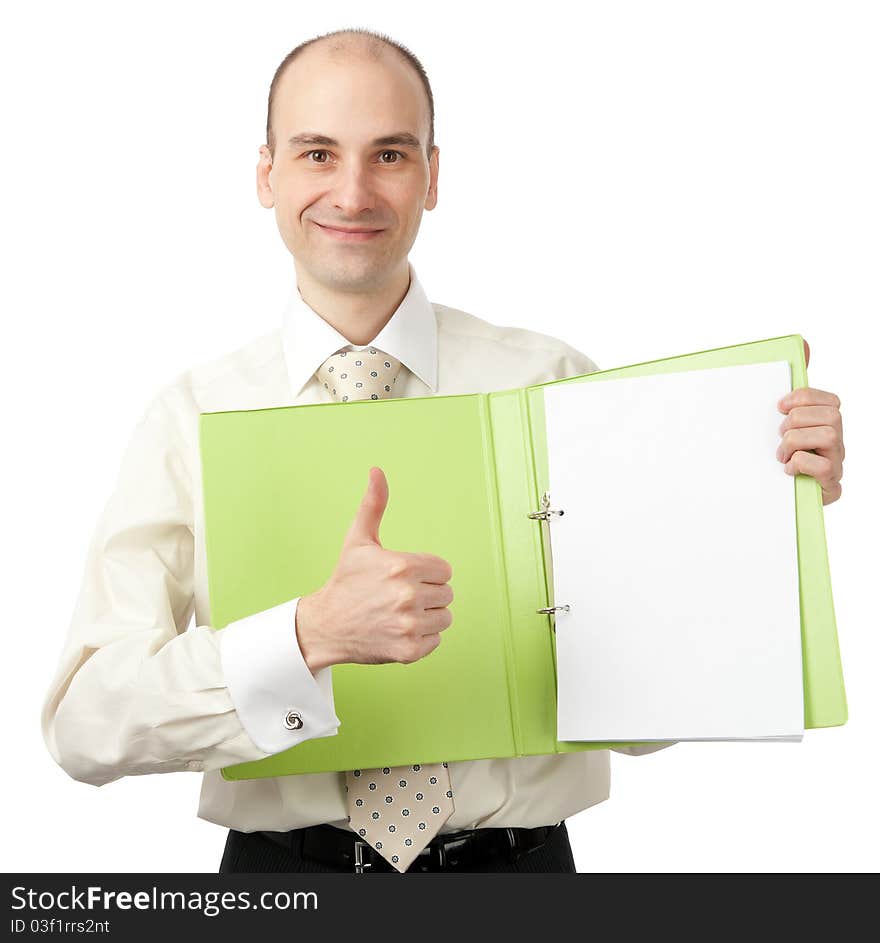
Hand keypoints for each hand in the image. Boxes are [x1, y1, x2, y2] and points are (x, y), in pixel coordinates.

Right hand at [295, 466, 454, 671]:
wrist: (325, 625)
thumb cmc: (345, 581)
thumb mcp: (358, 540)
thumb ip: (373, 504)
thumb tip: (376, 471)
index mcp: (402, 566)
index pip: (444, 570)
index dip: (427, 573)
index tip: (404, 577)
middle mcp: (408, 595)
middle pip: (446, 593)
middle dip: (427, 594)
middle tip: (398, 597)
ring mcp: (409, 625)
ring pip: (444, 618)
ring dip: (427, 617)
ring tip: (399, 613)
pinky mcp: (410, 650)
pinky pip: (436, 640)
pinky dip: (422, 638)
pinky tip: (398, 630)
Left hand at [776, 339, 843, 505]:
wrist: (782, 496)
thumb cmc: (784, 453)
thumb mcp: (782, 418)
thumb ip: (792, 387)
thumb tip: (804, 342)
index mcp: (826, 423)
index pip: (829, 400)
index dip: (803, 398)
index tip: (779, 407)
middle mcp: (837, 441)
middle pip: (831, 415)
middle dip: (797, 421)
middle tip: (780, 435)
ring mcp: (837, 462)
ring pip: (828, 436)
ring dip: (796, 442)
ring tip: (782, 453)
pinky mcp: (831, 484)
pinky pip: (822, 466)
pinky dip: (800, 464)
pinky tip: (789, 469)